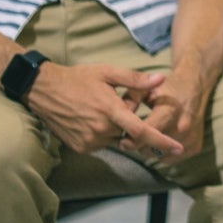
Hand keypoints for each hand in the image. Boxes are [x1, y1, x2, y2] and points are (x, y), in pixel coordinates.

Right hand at [26, 62, 183, 157]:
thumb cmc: (79, 78)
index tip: (178, 149)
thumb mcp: (108, 73)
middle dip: (133, 122)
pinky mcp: (80, 147)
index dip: (162, 142)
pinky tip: (94, 117)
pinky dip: (106, 133)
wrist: (44, 90)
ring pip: (117, 139)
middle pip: (131, 134)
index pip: (142, 132)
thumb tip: (161, 80)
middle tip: (118, 102)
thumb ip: (135, 79)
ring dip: (119, 128)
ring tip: (102, 108)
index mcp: (111, 110)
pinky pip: (104, 143)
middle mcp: (101, 130)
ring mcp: (89, 141)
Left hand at [125, 71, 208, 162]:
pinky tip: (159, 142)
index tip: (122, 139)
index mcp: (171, 110)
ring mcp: (191, 137)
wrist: (194, 85)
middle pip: (152, 148)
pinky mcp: (196, 145)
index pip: (147, 133)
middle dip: (139, 145)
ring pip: (161, 155)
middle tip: (134, 137)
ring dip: (150, 150)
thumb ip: (131, 100)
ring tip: (146, 137)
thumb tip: (116, 116)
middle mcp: (184, 126)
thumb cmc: (166, 88)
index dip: (131, 139)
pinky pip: (171, 159)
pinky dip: (162, 154)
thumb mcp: (147, 89)